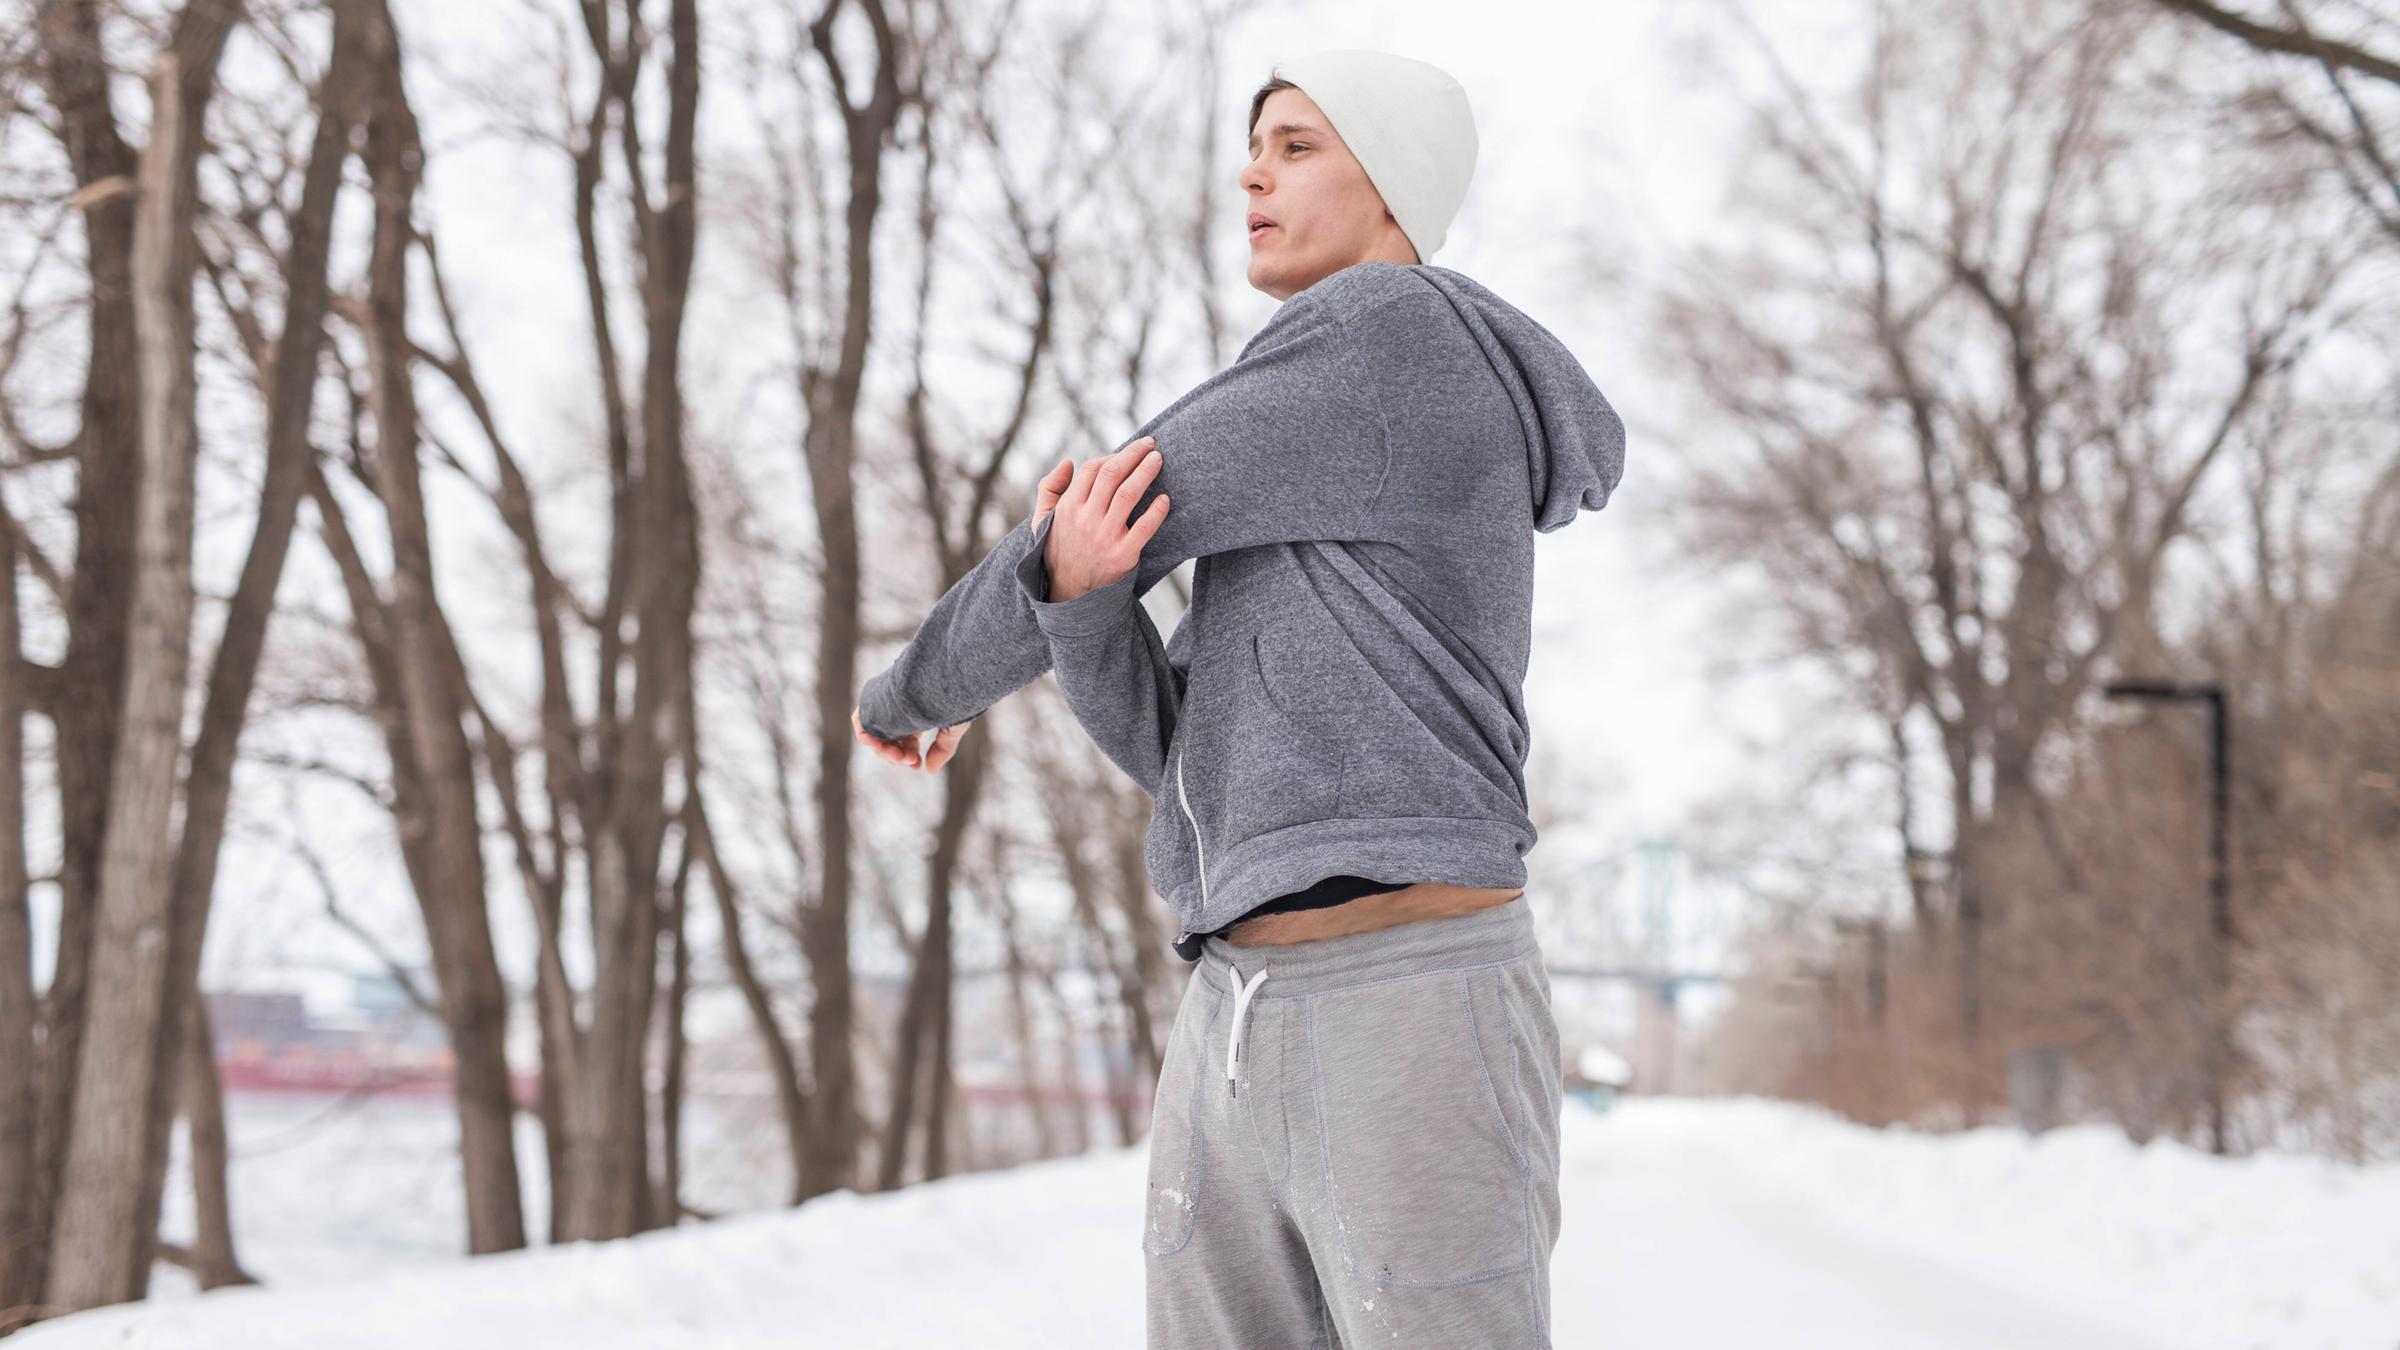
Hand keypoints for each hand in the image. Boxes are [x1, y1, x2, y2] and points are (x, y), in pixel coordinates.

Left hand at [853, 705, 972, 772]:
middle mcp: (899, 711)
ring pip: (877, 737)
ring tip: (896, 755)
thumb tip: (929, 771)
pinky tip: (877, 744)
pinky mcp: (873, 701)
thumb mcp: (952, 728)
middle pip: (891, 742)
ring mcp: (886, 706)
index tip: (916, 765)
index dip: (909, 756)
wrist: (944, 675)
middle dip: (899, 756)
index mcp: (917, 715)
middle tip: (909, 761)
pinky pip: (861, 722)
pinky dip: (866, 737)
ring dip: (885, 751)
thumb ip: (943, 749)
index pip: (907, 742)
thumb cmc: (953, 697)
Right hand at [1045, 436, 1167, 601]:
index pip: (1092, 469)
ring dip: (1146, 472)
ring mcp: (1106, 536)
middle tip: (1151, 444)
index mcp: (1068, 507)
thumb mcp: (1042, 520)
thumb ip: (1049, 488)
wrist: (1069, 595)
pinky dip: (1157, 511)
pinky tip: (1165, 499)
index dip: (1111, 455)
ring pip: (1129, 494)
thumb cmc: (1058, 551)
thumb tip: (1068, 462)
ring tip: (1158, 459)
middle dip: (1133, 454)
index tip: (1126, 453)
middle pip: (1112, 474)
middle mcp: (1086, 518)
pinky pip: (1145, 527)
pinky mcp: (1124, 554)